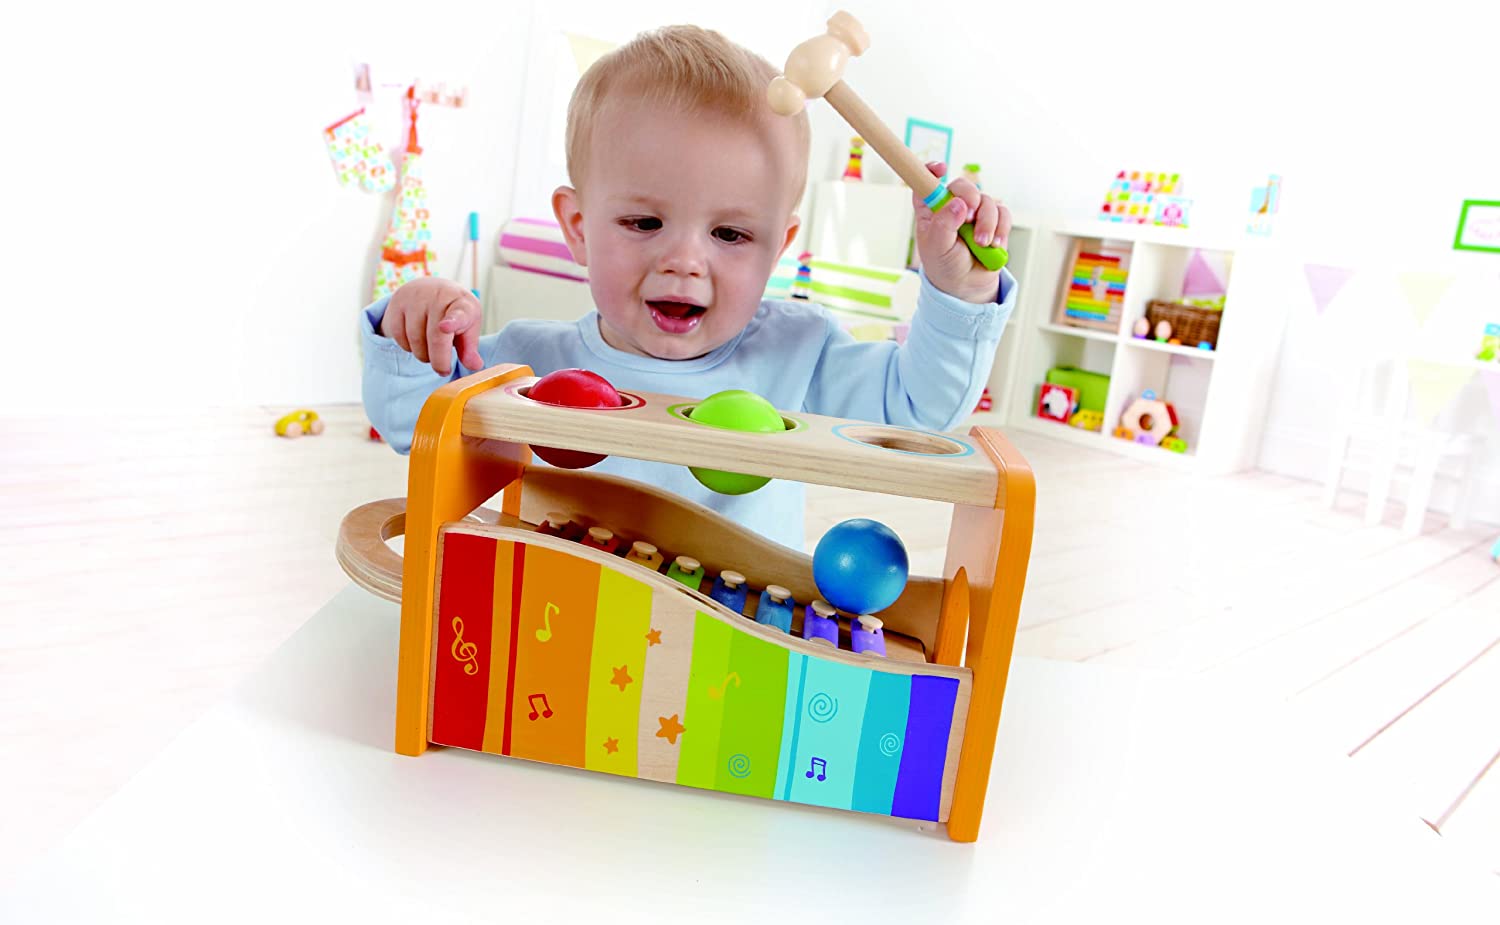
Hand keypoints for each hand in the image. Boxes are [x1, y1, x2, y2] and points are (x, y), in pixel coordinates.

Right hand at [381, 277, 484, 374]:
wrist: (429, 289)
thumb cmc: (453, 313)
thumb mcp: (467, 327)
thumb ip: (469, 349)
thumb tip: (475, 366)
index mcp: (462, 303)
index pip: (458, 314)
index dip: (452, 323)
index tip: (445, 328)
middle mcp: (439, 296)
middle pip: (436, 337)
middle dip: (439, 360)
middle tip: (442, 370)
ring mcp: (416, 298)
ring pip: (415, 339)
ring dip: (423, 355)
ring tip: (430, 351)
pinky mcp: (397, 303)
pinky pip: (399, 336)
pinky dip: (407, 347)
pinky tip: (415, 341)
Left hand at [912, 161, 1008, 303]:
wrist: (966, 285)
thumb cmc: (945, 265)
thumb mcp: (937, 248)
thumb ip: (944, 225)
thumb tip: (957, 204)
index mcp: (930, 210)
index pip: (927, 183)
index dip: (932, 171)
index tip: (941, 169)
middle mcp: (952, 206)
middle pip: (962, 186)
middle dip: (970, 198)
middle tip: (969, 217)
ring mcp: (974, 212)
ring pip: (987, 201)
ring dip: (987, 222)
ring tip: (982, 244)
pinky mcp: (994, 221)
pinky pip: (1003, 213)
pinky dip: (1001, 228)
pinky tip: (995, 244)